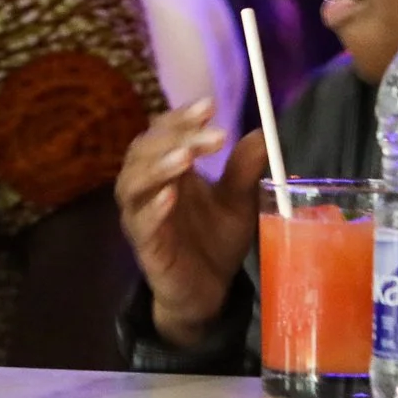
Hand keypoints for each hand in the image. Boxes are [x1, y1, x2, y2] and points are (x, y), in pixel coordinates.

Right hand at [113, 99, 270, 348]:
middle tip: (210, 136)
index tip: (210, 105)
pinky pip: (141, 224)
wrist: (207, 292)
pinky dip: (152, 209)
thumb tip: (263, 133)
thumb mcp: (237, 202)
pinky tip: (169, 198)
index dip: (182, 117)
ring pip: (133, 183)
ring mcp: (141, 216)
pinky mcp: (145, 247)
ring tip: (185, 158)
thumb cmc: (215, 240)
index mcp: (167, 168)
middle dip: (175, 137)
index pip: (163, 130)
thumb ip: (243, 170)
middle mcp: (146, 186)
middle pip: (145, 150)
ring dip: (158, 167)